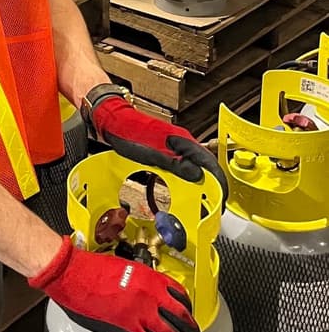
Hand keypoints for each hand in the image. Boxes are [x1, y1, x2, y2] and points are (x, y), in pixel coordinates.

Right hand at [30, 238, 199, 331]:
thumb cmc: (91, 265)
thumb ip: (137, 277)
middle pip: (180, 315)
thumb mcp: (121, 265)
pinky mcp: (126, 323)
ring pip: (168, 331)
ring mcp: (140, 310)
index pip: (178, 292)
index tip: (186, 309)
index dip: (186, 304)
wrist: (73, 271)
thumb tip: (144, 288)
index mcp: (148, 276)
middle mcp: (149, 293)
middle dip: (189, 325)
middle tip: (192, 330)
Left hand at [91, 96, 227, 206]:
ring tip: (198, 205)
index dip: (218, 185)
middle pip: (205, 169)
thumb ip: (176, 165)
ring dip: (198, 187)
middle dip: (210, 189)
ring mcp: (175, 149)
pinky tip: (180, 192)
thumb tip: (199, 177)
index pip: (211, 165)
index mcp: (184, 142)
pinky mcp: (166, 153)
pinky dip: (184, 182)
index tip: (218, 204)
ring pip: (194, 170)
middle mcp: (183, 145)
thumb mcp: (152, 154)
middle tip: (209, 209)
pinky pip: (181, 169)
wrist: (114, 122)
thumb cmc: (129, 134)